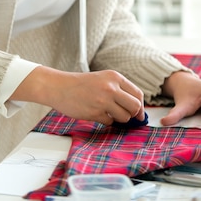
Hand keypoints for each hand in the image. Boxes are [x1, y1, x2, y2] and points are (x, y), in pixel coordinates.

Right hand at [11, 66, 144, 124]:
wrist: (60, 87)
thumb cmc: (82, 84)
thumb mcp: (103, 79)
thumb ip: (119, 89)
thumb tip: (136, 107)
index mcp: (115, 77)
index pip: (138, 94)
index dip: (140, 106)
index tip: (139, 113)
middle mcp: (111, 87)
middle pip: (135, 106)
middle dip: (134, 115)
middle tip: (129, 118)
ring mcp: (104, 100)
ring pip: (124, 117)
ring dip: (119, 119)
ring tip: (108, 113)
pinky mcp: (95, 112)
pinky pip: (110, 122)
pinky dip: (106, 121)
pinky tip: (97, 114)